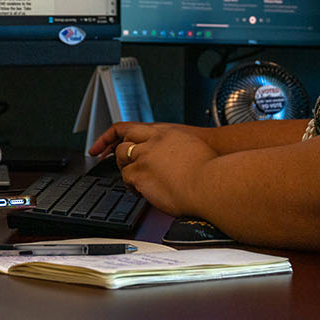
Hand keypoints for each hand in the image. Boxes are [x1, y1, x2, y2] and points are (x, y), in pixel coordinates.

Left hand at [91, 122, 217, 217]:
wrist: (210, 181)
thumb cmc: (210, 167)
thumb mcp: (192, 146)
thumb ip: (178, 147)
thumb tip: (177, 156)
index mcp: (164, 132)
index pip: (131, 128)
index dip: (115, 136)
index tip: (109, 143)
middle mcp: (151, 142)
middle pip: (123, 145)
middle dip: (118, 155)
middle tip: (119, 164)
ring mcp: (143, 158)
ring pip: (122, 161)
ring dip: (126, 171)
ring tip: (136, 181)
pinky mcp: (140, 174)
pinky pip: (126, 179)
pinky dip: (131, 186)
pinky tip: (141, 191)